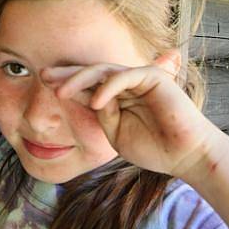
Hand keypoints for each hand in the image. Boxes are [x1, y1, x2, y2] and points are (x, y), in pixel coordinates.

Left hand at [41, 57, 225, 182]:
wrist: (184, 157)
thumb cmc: (152, 148)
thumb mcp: (115, 132)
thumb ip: (100, 114)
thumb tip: (85, 96)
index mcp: (116, 95)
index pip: (87, 84)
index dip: (66, 82)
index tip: (44, 84)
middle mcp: (126, 83)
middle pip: (91, 72)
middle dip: (66, 74)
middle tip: (44, 75)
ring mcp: (139, 78)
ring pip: (104, 70)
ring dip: (80, 79)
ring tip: (61, 92)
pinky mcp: (154, 77)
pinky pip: (124, 77)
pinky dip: (107, 88)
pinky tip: (94, 101)